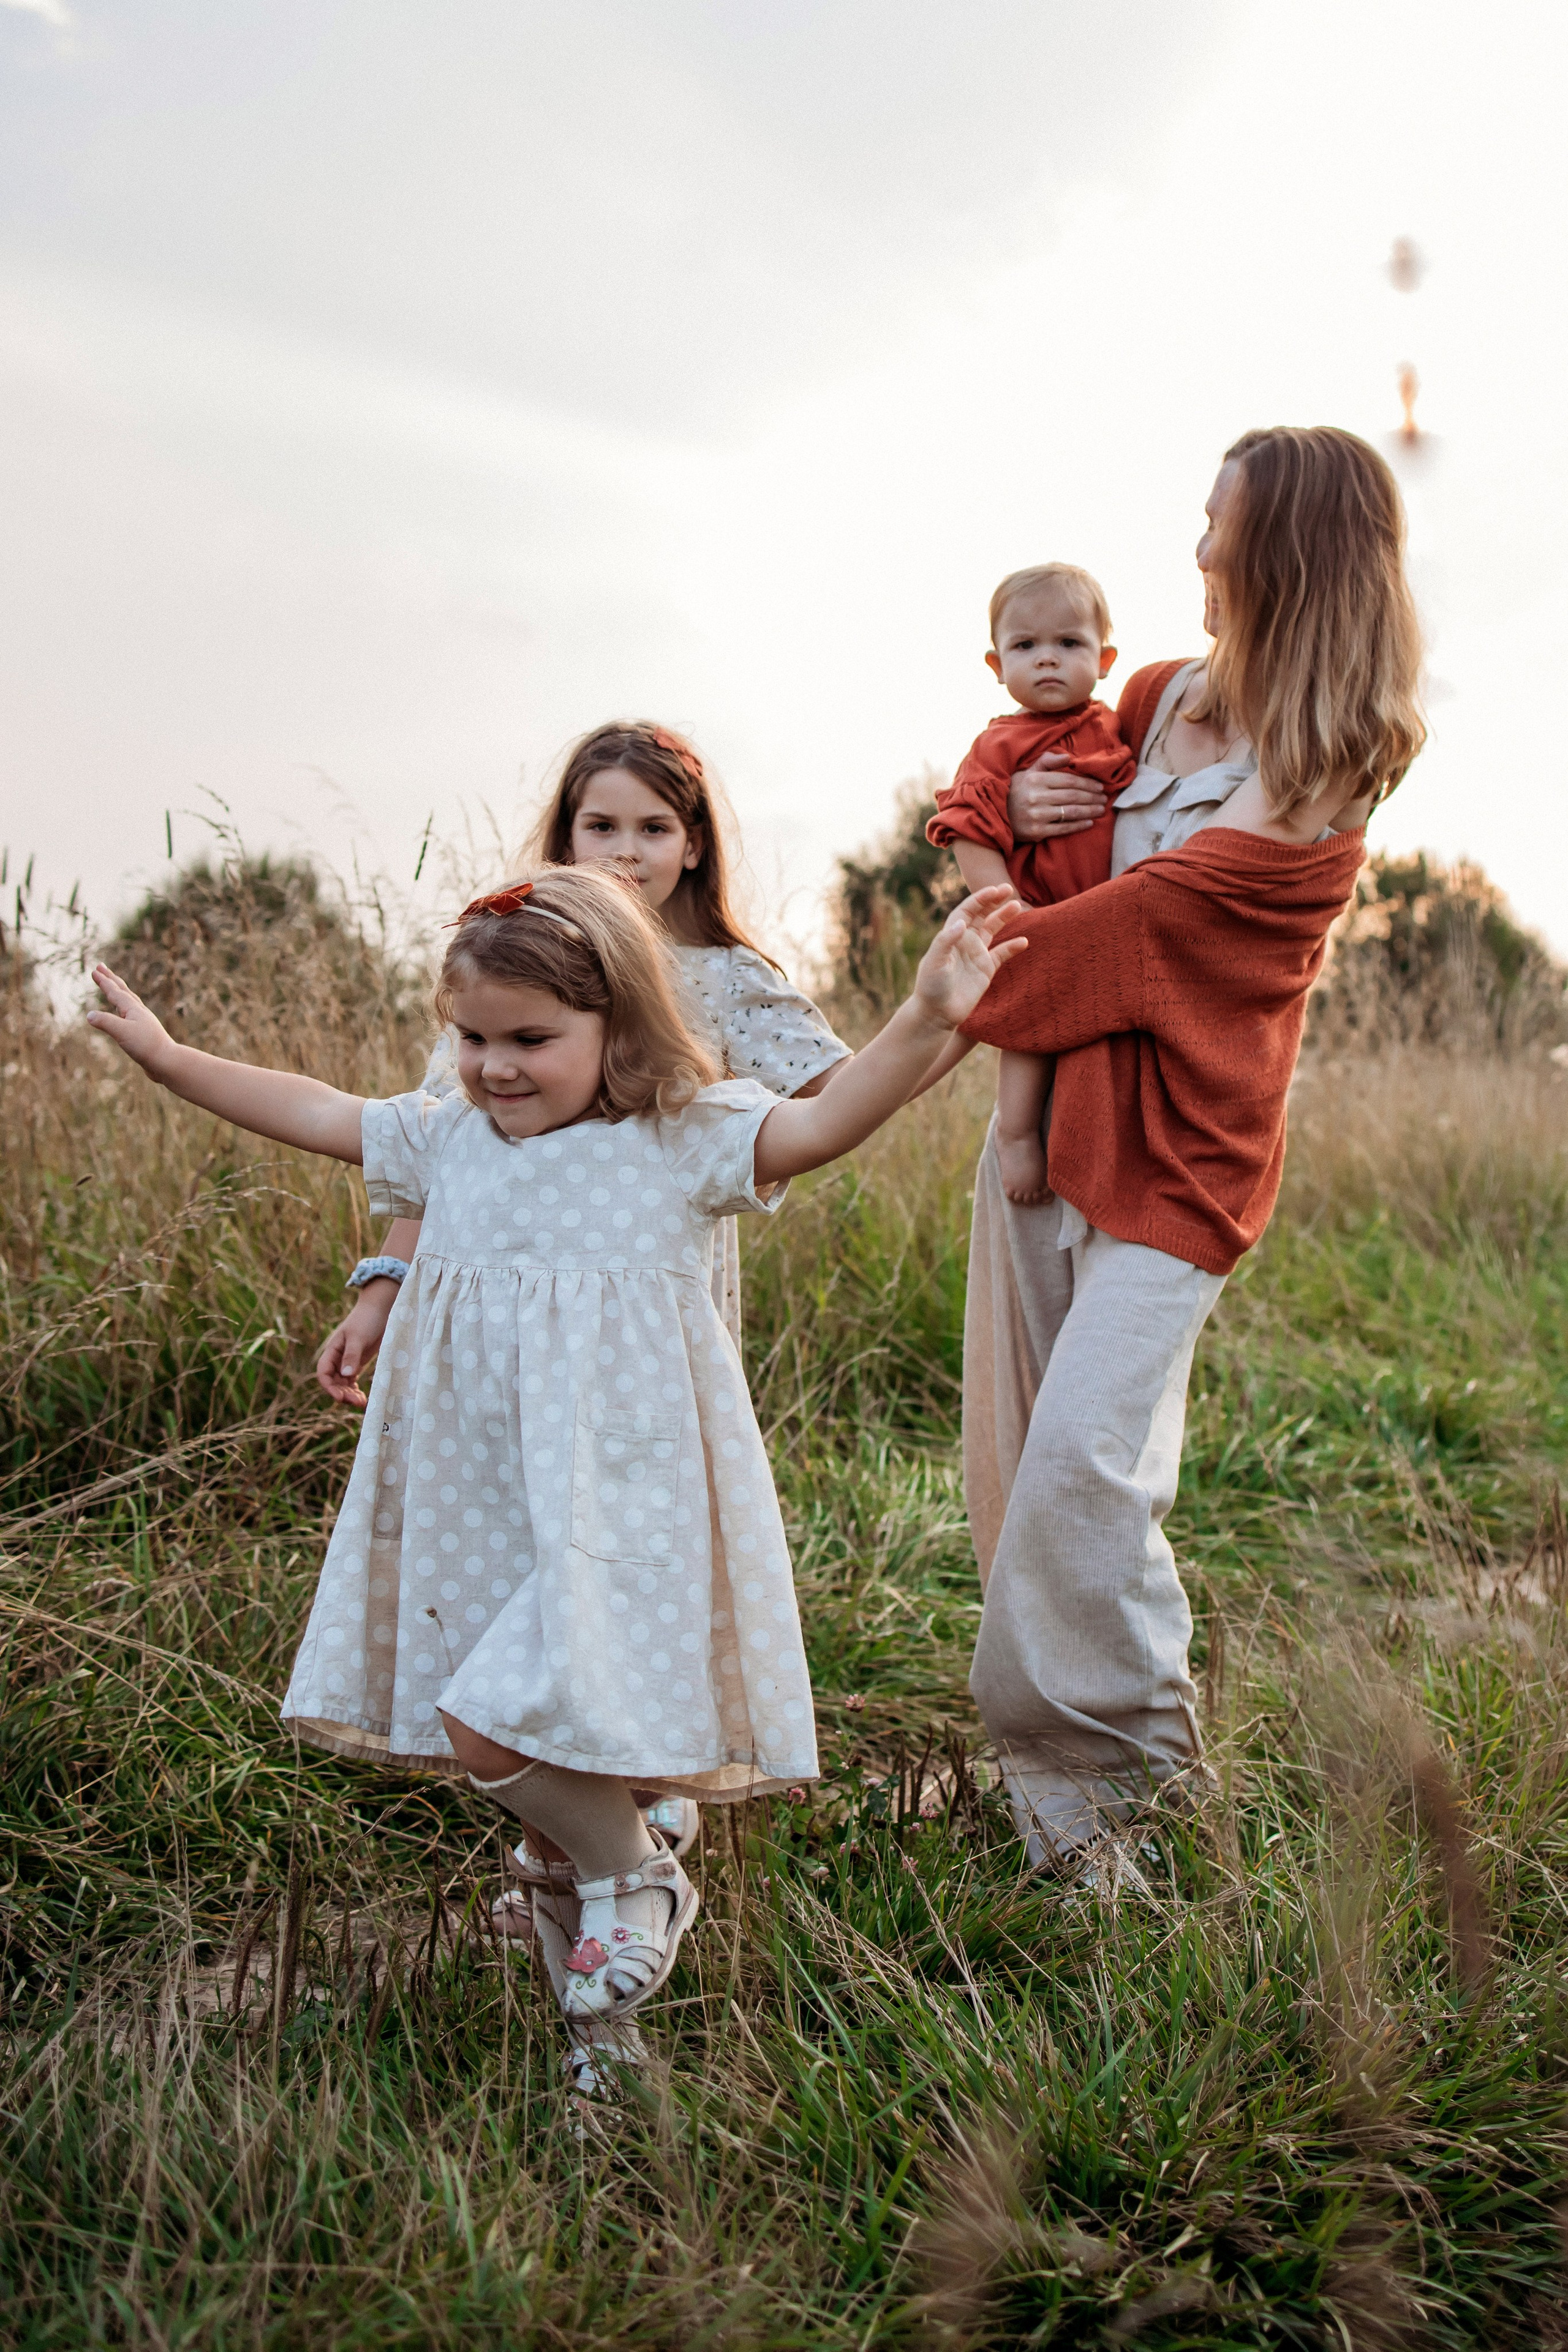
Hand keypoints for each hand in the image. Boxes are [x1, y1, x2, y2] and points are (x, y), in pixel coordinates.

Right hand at [87, 964, 175, 1076]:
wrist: (167, 1062)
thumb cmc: (146, 1046)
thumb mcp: (122, 1032)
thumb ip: (105, 1022)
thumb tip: (89, 1015)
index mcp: (133, 1009)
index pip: (115, 992)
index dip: (104, 981)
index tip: (95, 970)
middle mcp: (139, 1012)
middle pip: (123, 991)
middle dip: (110, 978)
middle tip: (100, 967)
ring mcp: (142, 1022)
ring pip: (128, 1002)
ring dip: (118, 992)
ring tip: (113, 987)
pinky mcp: (144, 1033)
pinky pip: (130, 1015)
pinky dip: (123, 1009)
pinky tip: (123, 1014)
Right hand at [316, 1283, 398, 1407]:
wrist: (381, 1309)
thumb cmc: (367, 1319)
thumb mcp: (358, 1337)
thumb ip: (352, 1355)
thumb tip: (346, 1375)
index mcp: (332, 1350)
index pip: (324, 1373)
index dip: (329, 1387)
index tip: (340, 1397)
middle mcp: (338, 1358)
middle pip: (334, 1382)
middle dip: (342, 1393)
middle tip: (357, 1402)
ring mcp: (348, 1361)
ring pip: (343, 1384)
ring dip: (350, 1395)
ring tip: (362, 1403)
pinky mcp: (359, 1363)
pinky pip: (353, 1381)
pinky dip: (356, 1390)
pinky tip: (363, 1398)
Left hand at [912, 885, 1028, 1029]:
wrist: (937, 1013)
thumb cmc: (931, 987)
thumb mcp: (935, 962)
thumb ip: (946, 940)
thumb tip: (962, 921)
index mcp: (951, 936)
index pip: (967, 910)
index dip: (980, 899)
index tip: (995, 890)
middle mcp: (964, 942)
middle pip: (981, 915)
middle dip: (994, 901)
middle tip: (1010, 889)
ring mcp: (976, 955)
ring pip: (992, 930)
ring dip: (1004, 917)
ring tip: (1018, 906)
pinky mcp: (985, 970)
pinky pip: (1002, 954)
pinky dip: (1012, 947)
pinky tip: (1024, 941)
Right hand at [1007, 756, 1108, 841]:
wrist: (996, 815)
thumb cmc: (1017, 791)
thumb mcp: (1028, 772)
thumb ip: (1047, 762)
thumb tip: (1068, 757)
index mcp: (1036, 780)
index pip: (1069, 780)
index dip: (1087, 783)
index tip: (1099, 786)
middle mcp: (1036, 797)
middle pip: (1073, 796)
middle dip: (1092, 797)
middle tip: (1104, 798)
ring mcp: (1037, 815)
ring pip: (1071, 812)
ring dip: (1090, 811)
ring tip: (1100, 809)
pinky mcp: (1036, 832)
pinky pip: (1063, 828)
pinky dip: (1079, 825)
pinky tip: (1089, 823)